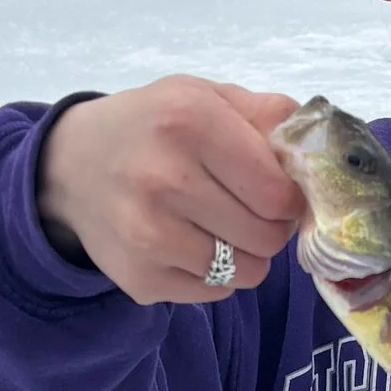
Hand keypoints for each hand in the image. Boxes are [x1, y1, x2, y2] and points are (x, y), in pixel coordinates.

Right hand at [35, 76, 302, 304]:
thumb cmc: (154, 126)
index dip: (289, 197)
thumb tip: (319, 155)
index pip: (278, 192)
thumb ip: (269, 116)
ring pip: (247, 273)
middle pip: (267, 236)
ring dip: (246, 254)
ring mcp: (147, 235)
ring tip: (220, 226)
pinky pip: (215, 293)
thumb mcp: (206, 97)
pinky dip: (216, 275)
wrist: (71, 166)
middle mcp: (163, 179)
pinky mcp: (140, 278)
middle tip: (249, 208)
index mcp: (188, 122)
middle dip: (270, 226)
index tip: (277, 189)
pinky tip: (190, 243)